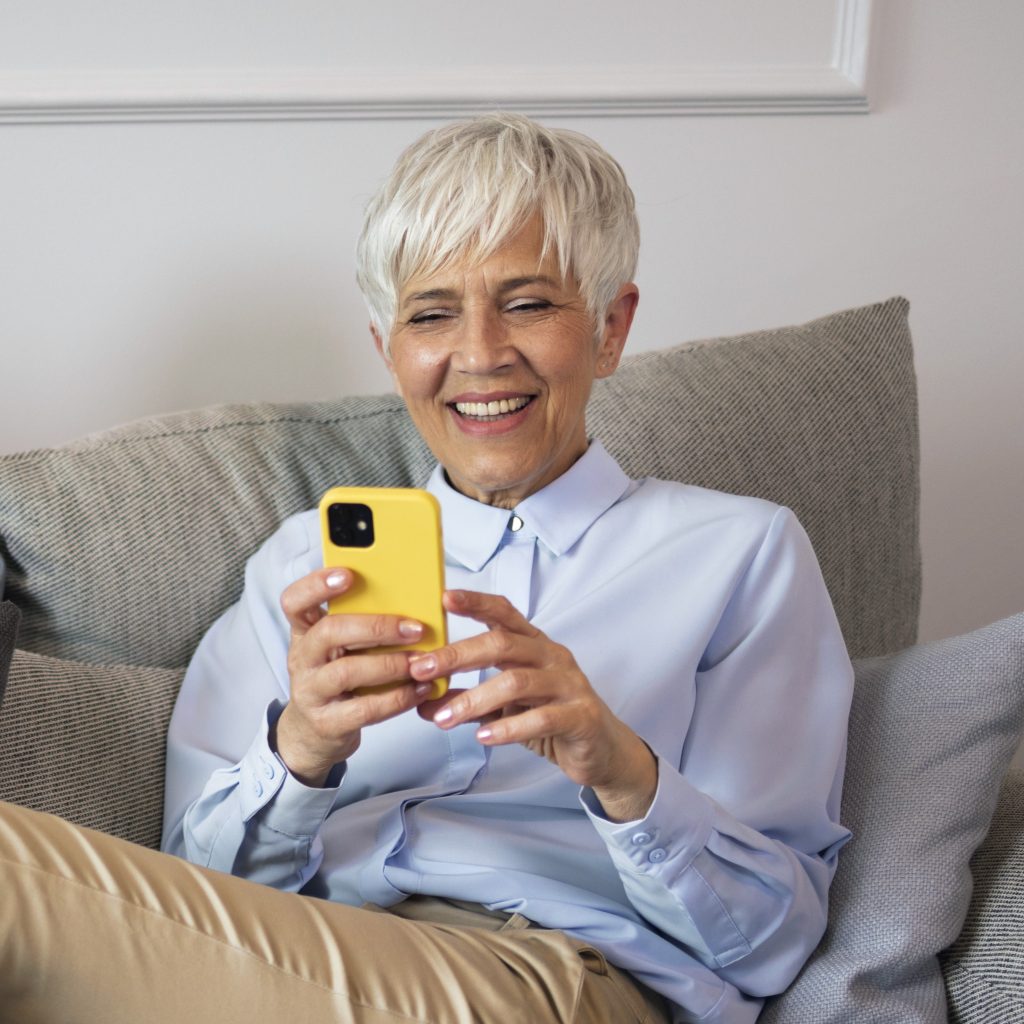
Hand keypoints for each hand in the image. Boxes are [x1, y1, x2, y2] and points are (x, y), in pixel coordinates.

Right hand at [274, 567, 433, 786]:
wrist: (314, 732)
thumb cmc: (337, 679)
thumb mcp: (342, 647)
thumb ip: (363, 624)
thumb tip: (412, 601)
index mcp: (305, 632)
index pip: (295, 601)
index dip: (317, 585)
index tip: (348, 574)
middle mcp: (303, 659)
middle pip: (329, 632)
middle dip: (376, 627)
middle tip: (414, 628)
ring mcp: (311, 692)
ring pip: (346, 671)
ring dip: (390, 664)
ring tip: (420, 661)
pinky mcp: (328, 723)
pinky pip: (364, 709)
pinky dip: (397, 698)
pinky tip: (419, 689)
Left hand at [410, 590, 657, 822]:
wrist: (603, 751)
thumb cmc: (551, 719)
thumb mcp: (504, 707)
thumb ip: (467, 700)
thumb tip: (423, 703)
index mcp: (534, 645)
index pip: (505, 613)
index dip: (476, 603)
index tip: (444, 598)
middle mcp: (552, 656)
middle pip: (502, 644)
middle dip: (457, 655)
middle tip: (420, 669)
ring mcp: (569, 685)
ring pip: (517, 681)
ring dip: (475, 700)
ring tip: (444, 719)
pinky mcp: (581, 716)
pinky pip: (542, 718)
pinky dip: (509, 727)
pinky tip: (484, 737)